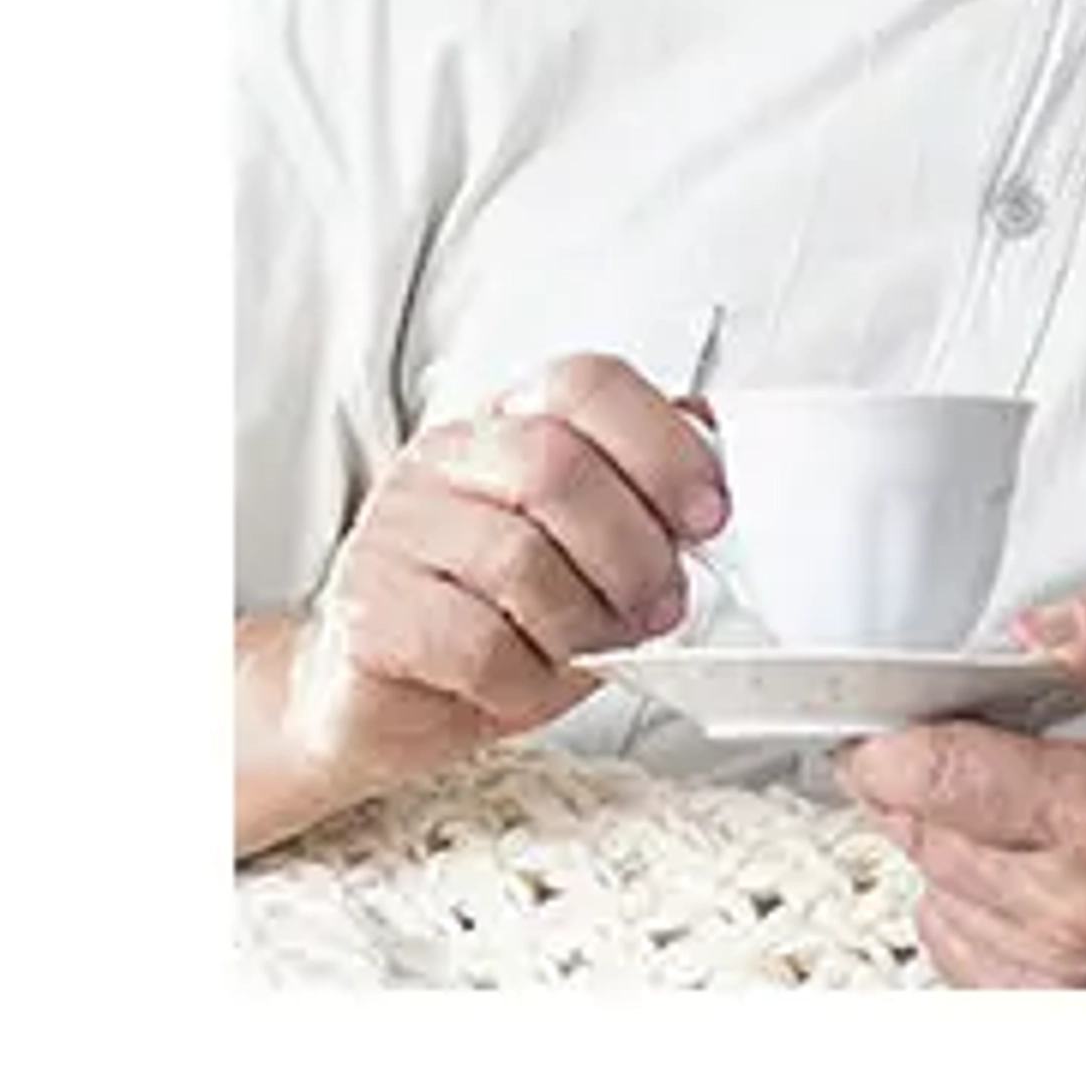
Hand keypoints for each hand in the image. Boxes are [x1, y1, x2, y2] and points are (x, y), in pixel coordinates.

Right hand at [278, 352, 724, 800]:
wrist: (377, 700)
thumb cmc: (497, 622)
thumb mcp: (592, 560)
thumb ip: (646, 511)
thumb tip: (718, 479)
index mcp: (510, 424)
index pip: (587, 384)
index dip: (663, 445)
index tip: (708, 515)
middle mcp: (446, 460)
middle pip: (556, 466)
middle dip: (633, 550)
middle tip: (659, 605)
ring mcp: (395, 529)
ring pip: (519, 558)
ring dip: (584, 621)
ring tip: (590, 646)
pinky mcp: (367, 611)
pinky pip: (476, 640)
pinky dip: (527, 675)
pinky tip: (525, 679)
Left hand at [836, 576, 1085, 986]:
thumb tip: (1037, 632)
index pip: (940, 777)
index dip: (894, 739)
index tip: (885, 718)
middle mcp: (1080, 908)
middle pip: (921, 824)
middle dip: (932, 775)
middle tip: (985, 741)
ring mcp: (1061, 964)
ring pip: (928, 877)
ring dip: (950, 832)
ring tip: (1023, 801)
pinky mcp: (1047, 997)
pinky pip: (947, 931)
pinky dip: (966, 890)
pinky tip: (1025, 857)